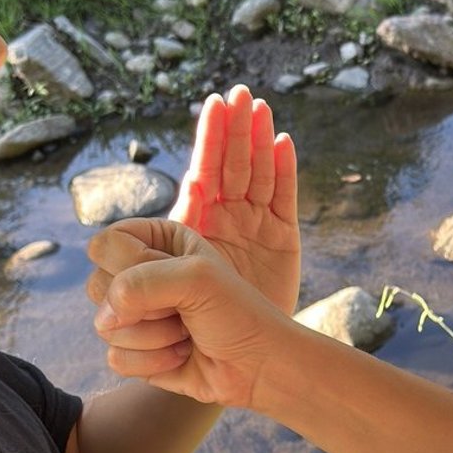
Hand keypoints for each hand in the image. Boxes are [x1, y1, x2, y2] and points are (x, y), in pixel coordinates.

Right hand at [87, 219, 294, 408]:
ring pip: (104, 326)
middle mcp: (141, 275)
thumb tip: (105, 318)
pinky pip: (115, 358)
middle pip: (97, 285)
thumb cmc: (236, 313)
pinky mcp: (135, 351)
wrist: (257, 365)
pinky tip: (181, 357)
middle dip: (145, 306)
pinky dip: (153, 363)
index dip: (131, 263)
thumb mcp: (195, 278)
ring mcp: (135, 315)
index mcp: (157, 241)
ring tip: (187, 333)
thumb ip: (139, 282)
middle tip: (183, 308)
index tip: (172, 273)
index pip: (105, 244)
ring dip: (155, 337)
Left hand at [171, 86, 300, 314]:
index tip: (213, 103)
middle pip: (233, 163)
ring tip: (260, 106)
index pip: (203, 170)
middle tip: (240, 92)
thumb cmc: (198, 329)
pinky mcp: (284, 238)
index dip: (210, 137)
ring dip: (260, 139)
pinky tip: (284, 142)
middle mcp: (227, 219)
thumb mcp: (172, 286)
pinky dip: (286, 169)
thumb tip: (185, 188)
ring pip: (260, 173)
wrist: (240, 360)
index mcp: (197, 224)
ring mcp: (257, 226)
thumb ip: (166, 250)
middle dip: (236, 128)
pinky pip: (285, 196)